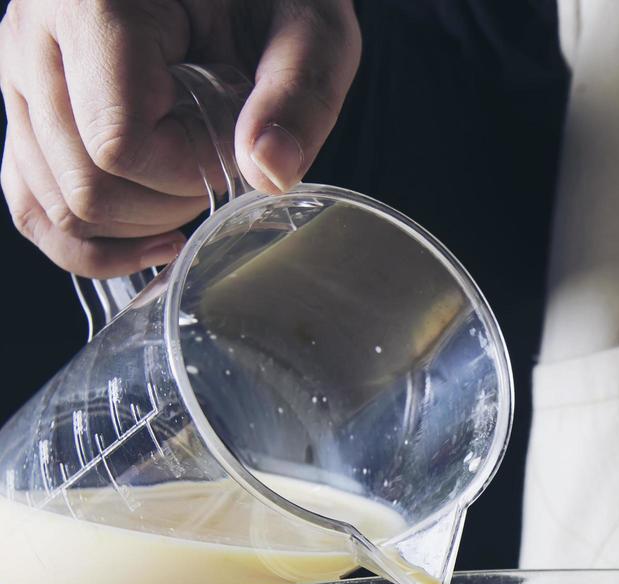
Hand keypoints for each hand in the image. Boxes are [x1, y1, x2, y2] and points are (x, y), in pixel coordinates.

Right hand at [0, 0, 359, 277]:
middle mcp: (34, 41)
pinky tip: (158, 239)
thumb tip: (269, 173)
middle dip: (167, 206)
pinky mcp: (26, 114)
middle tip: (222, 167)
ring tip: (196, 185)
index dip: (188, 173)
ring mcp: (19, 80)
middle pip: (82, 187)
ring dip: (138, 226)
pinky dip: (95, 243)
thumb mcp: (308, 26)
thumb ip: (297, 94)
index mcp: (92, 7)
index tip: (236, 148)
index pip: (119, 144)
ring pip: (54, 207)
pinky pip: (33, 206)